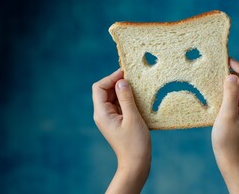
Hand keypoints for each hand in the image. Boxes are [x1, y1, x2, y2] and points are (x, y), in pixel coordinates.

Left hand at [92, 69, 150, 193]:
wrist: (136, 164)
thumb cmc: (135, 143)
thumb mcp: (132, 117)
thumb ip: (126, 98)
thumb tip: (121, 81)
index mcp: (102, 113)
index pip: (99, 87)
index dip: (111, 77)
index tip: (126, 74)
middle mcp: (102, 114)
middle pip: (105, 90)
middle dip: (118, 83)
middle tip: (134, 79)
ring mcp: (109, 118)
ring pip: (113, 97)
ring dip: (123, 90)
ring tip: (138, 87)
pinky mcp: (117, 121)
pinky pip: (119, 104)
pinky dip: (127, 99)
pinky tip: (138, 98)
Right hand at [211, 58, 238, 193]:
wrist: (229, 156)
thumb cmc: (228, 138)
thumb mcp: (227, 115)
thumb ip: (230, 93)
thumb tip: (232, 75)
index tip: (226, 63)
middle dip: (234, 72)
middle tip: (216, 69)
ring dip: (229, 81)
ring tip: (213, 80)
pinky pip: (235, 93)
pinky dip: (226, 89)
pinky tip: (215, 91)